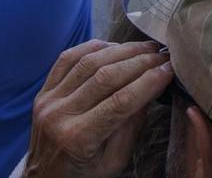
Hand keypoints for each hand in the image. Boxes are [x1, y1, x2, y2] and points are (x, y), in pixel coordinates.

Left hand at [24, 40, 173, 177]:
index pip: (120, 102)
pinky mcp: (43, 91)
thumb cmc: (84, 174)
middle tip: (162, 54)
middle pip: (105, 77)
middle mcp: (59, 115)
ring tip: (144, 47)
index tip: (169, 68)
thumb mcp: (114, 162)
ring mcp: (48, 100)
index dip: (148, 82)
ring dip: (120, 50)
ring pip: (88, 62)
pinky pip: (67, 58)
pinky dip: (93, 47)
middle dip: (139, 61)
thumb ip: (132, 126)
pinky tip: (114, 46)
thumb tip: (152, 86)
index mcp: (78, 139)